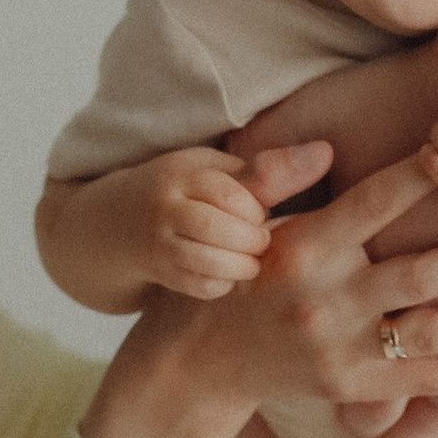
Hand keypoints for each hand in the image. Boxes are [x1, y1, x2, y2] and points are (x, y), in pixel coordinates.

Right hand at [127, 144, 296, 300]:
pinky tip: (227, 276)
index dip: (256, 211)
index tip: (260, 216)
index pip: (233, 194)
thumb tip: (327, 153)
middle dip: (252, 241)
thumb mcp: (217, 173)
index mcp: (184, 172)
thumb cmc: (183, 195)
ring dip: (241, 266)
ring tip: (249, 261)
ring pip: (210, 260)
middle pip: (222, 229)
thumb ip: (270, 170)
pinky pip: (200, 285)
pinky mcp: (158, 273)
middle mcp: (166, 205)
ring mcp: (157, 242)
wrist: (110, 228)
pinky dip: (222, 284)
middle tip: (259, 243)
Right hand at [210, 150, 437, 417]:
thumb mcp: (252, 223)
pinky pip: (422, 380)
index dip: (424, 176)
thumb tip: (327, 145)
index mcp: (305, 248)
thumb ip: (282, 179)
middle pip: (421, 275)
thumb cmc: (246, 275)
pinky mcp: (351, 388)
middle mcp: (324, 300)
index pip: (374, 205)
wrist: (211, 359)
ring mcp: (339, 350)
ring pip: (431, 330)